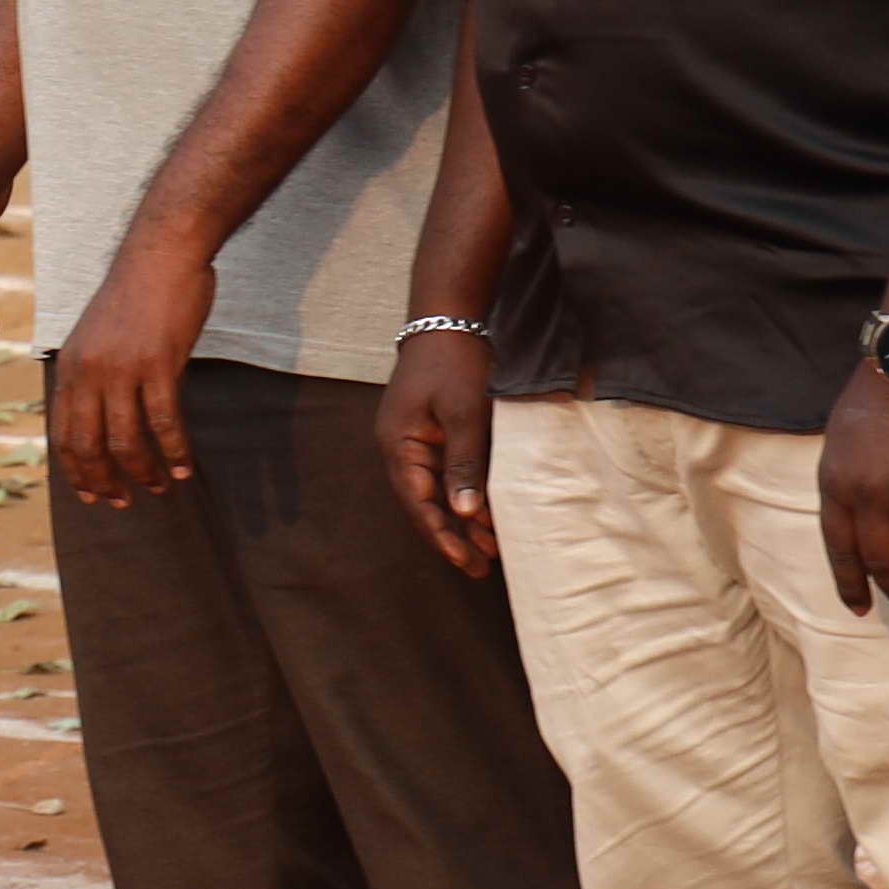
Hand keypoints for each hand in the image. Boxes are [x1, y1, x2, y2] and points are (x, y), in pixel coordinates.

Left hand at [47, 240, 213, 508]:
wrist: (160, 255)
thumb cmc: (135, 295)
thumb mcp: (97, 337)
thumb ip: (95, 375)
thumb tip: (103, 414)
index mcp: (68, 368)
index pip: (63, 433)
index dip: (76, 470)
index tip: (91, 494)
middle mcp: (87, 372)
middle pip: (87, 445)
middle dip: (102, 481)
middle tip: (122, 503)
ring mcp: (121, 369)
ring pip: (125, 440)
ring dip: (142, 471)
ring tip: (160, 488)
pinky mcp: (157, 364)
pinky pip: (163, 422)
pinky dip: (174, 451)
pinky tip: (185, 468)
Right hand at [377, 327, 498, 575]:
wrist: (446, 321)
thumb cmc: (454, 363)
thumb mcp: (463, 413)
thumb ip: (463, 463)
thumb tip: (462, 513)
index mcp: (398, 446)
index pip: (419, 503)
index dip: (441, 535)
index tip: (465, 562)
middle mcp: (400, 449)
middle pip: (425, 503)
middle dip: (453, 536)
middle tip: (481, 568)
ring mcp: (415, 441)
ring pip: (437, 490)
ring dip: (462, 518)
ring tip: (490, 549)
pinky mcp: (431, 432)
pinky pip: (446, 472)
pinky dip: (465, 493)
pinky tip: (485, 510)